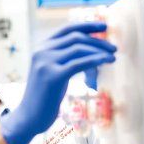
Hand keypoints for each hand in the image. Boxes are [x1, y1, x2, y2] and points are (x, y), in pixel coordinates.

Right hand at [0, 22, 115, 143]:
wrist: (29, 117)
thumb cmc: (45, 97)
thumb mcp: (53, 72)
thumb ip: (65, 60)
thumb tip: (93, 53)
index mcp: (41, 48)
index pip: (67, 29)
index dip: (87, 26)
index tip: (105, 27)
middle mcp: (41, 51)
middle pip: (75, 37)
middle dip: (98, 41)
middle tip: (114, 48)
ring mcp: (46, 63)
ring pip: (79, 48)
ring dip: (99, 51)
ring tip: (113, 57)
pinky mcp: (53, 76)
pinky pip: (79, 63)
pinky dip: (96, 60)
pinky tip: (107, 62)